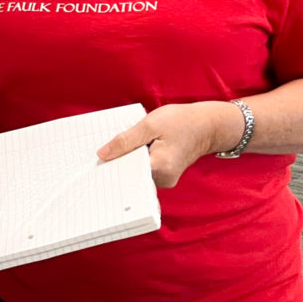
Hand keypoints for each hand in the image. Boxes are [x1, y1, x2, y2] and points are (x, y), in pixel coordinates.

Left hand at [96, 101, 240, 187]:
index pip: (126, 174)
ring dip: (127, 161)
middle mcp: (163, 180)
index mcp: (160, 168)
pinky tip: (132, 151)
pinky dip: (136, 161)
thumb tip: (102, 155)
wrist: (208, 125)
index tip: (95, 163)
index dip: (110, 166)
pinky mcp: (164, 175)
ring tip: (120, 148)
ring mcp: (165, 180)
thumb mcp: (150, 124)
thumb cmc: (182, 121)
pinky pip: (143, 171)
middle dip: (116, 164)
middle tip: (102, 154)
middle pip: (130, 176)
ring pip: (136, 174)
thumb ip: (125, 140)